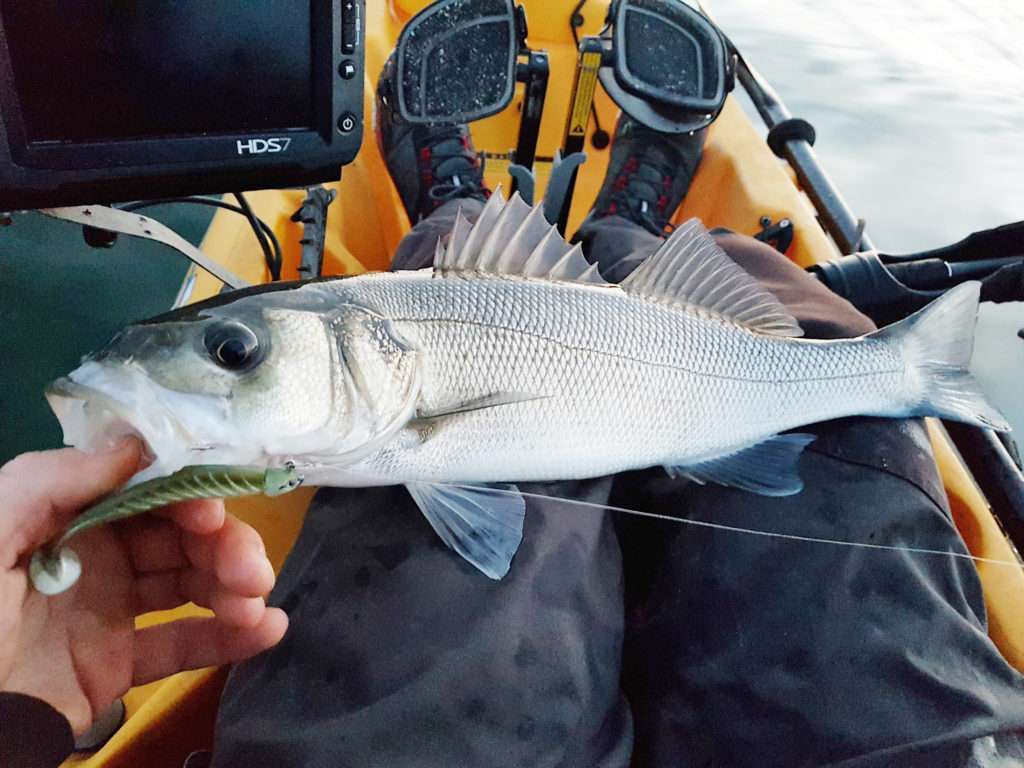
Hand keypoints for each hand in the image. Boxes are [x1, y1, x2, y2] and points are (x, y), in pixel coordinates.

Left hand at [0, 439, 287, 733]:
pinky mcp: (118, 663)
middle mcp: (95, 556)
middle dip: (224, 546)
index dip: (185, 498)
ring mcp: (109, 610)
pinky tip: (266, 631)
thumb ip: (49, 481)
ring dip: (234, 587)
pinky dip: (228, 638)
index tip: (210, 516)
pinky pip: (181, 644)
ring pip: (189, 584)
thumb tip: (133, 447)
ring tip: (257, 604)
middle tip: (253, 571)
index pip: (144, 493)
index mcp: (65, 518)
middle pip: (178, 538)